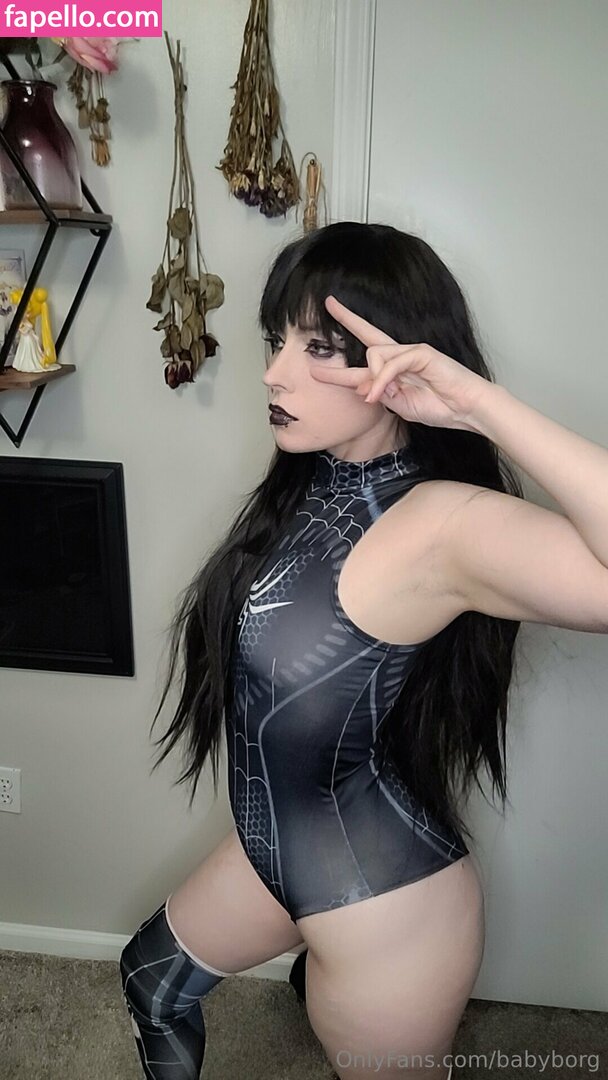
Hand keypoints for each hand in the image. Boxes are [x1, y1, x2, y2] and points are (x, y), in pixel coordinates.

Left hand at [310, 295, 494, 432]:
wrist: (466, 409)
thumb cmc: (438, 407)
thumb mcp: (399, 405)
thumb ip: (380, 394)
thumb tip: (360, 387)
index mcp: (393, 370)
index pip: (364, 362)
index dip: (339, 367)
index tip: (316, 367)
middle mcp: (400, 356)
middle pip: (368, 335)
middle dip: (348, 318)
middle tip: (329, 302)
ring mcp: (411, 351)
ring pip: (375, 354)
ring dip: (371, 378)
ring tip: (376, 397)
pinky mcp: (422, 353)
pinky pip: (392, 364)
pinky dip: (382, 380)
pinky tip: (380, 395)